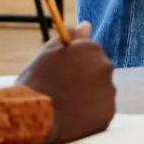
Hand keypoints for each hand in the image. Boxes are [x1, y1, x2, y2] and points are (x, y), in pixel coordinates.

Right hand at [17, 23, 115, 143]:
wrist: (34, 119)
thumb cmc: (36, 83)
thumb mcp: (46, 54)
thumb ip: (69, 37)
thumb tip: (86, 25)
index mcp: (91, 49)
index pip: (89, 51)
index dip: (74, 63)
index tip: (62, 72)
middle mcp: (105, 67)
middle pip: (97, 70)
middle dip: (84, 78)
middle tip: (63, 89)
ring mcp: (108, 91)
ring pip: (101, 90)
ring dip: (89, 95)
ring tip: (67, 105)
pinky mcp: (108, 114)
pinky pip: (102, 110)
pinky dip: (91, 113)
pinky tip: (74, 116)